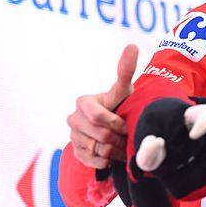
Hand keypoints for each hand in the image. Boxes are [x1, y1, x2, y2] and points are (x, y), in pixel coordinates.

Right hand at [67, 44, 137, 168]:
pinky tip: (114, 154)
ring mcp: (73, 137)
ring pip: (97, 149)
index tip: (125, 124)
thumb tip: (132, 46)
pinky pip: (93, 160)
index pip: (98, 116)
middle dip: (117, 137)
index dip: (115, 123)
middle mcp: (73, 119)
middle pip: (99, 134)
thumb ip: (125, 70)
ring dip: (115, 150)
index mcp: (83, 103)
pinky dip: (107, 160)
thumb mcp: (123, 90)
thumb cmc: (120, 105)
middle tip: (127, 137)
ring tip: (123, 145)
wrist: (113, 128)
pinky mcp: (76, 152)